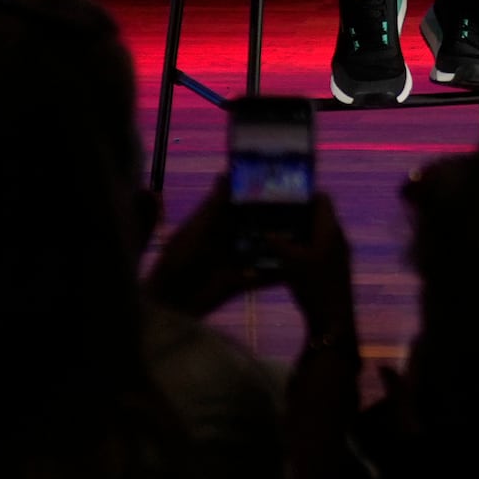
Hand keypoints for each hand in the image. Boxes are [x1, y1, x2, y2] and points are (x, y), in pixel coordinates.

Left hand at [145, 183, 358, 360]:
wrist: (169, 304)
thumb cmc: (175, 263)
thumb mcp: (195, 232)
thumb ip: (212, 208)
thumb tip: (225, 175)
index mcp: (212, 221)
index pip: (237, 199)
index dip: (255, 188)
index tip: (278, 175)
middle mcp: (226, 237)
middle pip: (255, 222)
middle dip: (276, 214)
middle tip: (305, 203)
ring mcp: (234, 259)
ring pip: (263, 248)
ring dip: (281, 243)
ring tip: (309, 233)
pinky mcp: (240, 281)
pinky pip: (263, 275)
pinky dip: (278, 272)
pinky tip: (298, 268)